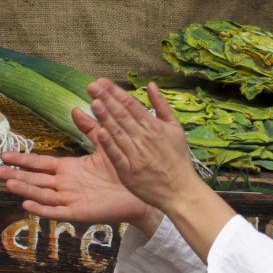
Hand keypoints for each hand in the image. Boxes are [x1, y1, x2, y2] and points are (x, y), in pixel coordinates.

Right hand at [0, 107, 159, 231]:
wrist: (140, 193)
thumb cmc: (122, 172)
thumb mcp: (104, 145)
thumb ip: (90, 129)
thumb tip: (77, 109)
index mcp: (70, 169)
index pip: (41, 164)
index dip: (24, 159)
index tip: (5, 154)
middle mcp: (66, 185)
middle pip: (36, 180)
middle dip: (17, 175)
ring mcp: (71, 199)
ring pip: (43, 195)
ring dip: (26, 190)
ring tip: (9, 183)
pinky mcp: (80, 212)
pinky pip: (58, 212)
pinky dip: (43, 209)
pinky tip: (28, 204)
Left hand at [87, 79, 197, 213]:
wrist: (180, 190)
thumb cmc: (178, 159)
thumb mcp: (175, 128)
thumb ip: (161, 105)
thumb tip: (151, 84)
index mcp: (153, 126)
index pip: (131, 104)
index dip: (115, 92)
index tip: (101, 82)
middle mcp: (143, 138)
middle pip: (121, 115)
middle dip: (106, 99)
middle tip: (92, 86)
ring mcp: (135, 155)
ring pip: (117, 132)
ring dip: (105, 117)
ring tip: (94, 102)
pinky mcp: (128, 171)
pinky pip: (117, 155)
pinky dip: (109, 144)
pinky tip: (99, 131)